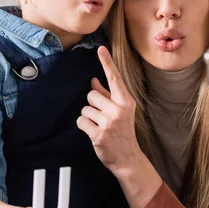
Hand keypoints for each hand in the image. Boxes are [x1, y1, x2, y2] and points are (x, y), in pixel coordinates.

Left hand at [77, 46, 144, 172]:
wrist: (127, 158)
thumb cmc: (123, 132)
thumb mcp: (120, 111)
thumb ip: (107, 95)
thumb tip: (94, 81)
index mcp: (126, 101)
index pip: (114, 78)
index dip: (107, 62)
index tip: (101, 49)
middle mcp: (118, 109)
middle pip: (91, 95)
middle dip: (93, 105)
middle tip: (102, 117)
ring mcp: (109, 122)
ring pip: (85, 109)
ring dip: (89, 117)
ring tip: (99, 126)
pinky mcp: (99, 134)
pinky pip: (81, 121)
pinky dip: (84, 126)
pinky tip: (94, 132)